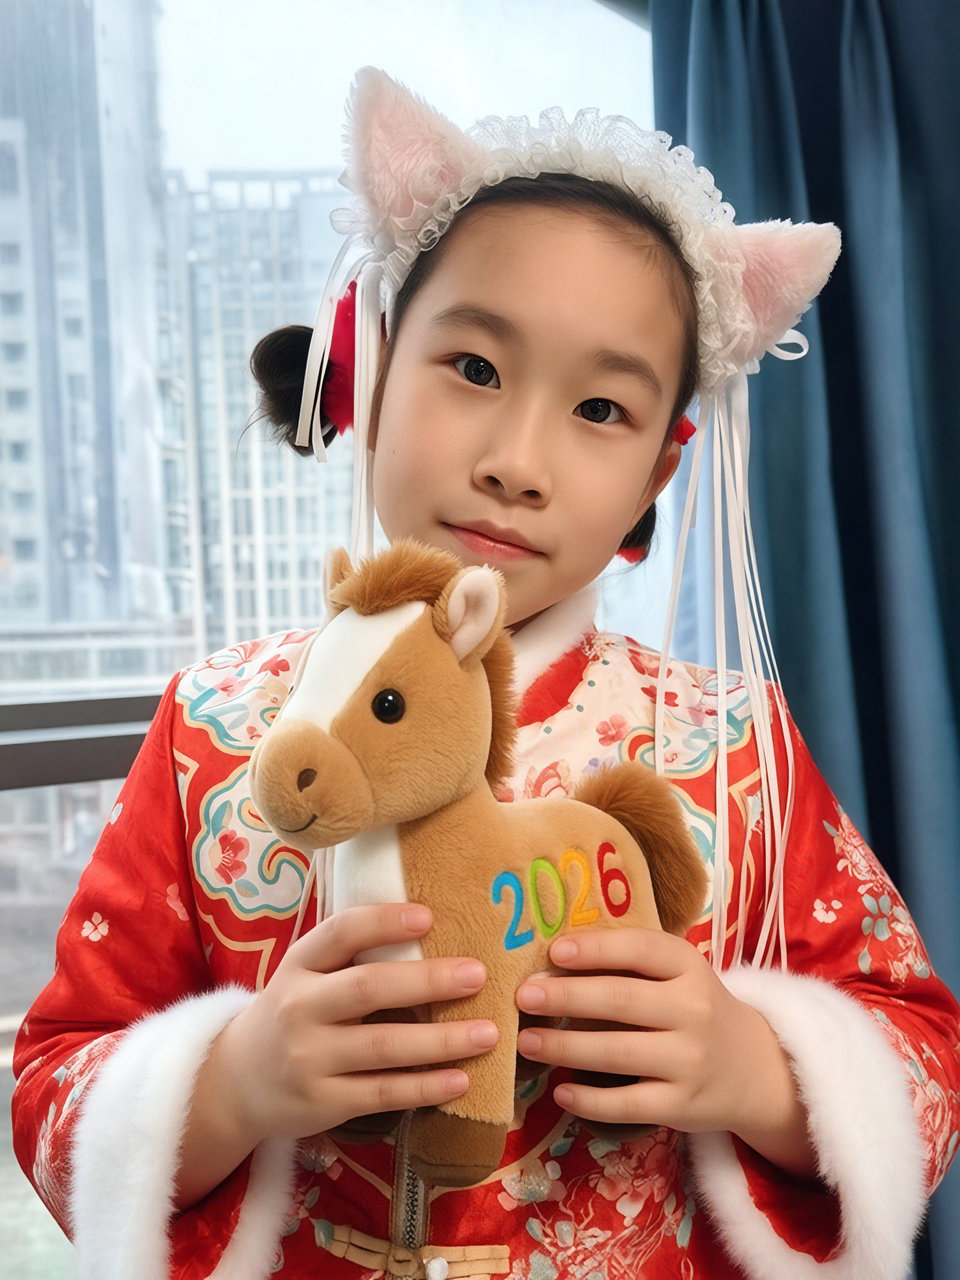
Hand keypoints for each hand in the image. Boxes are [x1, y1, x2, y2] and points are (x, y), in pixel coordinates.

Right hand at [176, 904, 496, 1207]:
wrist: (237, 1082)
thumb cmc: (294, 1012)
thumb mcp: (306, 974)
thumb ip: (352, 954)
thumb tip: (432, 925)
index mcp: (299, 964)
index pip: (340, 932)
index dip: (383, 922)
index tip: (428, 916)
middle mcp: (299, 1008)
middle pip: (369, 988)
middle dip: (428, 980)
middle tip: (478, 975)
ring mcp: (309, 1059)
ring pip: (384, 1046)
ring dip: (442, 1040)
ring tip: (489, 1033)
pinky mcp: (322, 1102)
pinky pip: (383, 1093)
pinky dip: (425, 1086)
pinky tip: (461, 1078)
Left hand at [515, 928, 816, 1180]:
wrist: (753, 1070)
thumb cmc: (693, 1009)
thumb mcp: (676, 975)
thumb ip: (627, 964)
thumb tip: (552, 960)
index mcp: (689, 966)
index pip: (640, 950)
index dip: (595, 949)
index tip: (553, 951)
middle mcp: (694, 1011)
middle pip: (621, 1000)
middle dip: (566, 997)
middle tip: (524, 996)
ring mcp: (690, 1061)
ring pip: (617, 1053)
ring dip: (565, 1047)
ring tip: (527, 1041)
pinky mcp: (682, 1106)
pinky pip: (627, 1104)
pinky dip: (589, 1100)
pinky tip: (559, 1091)